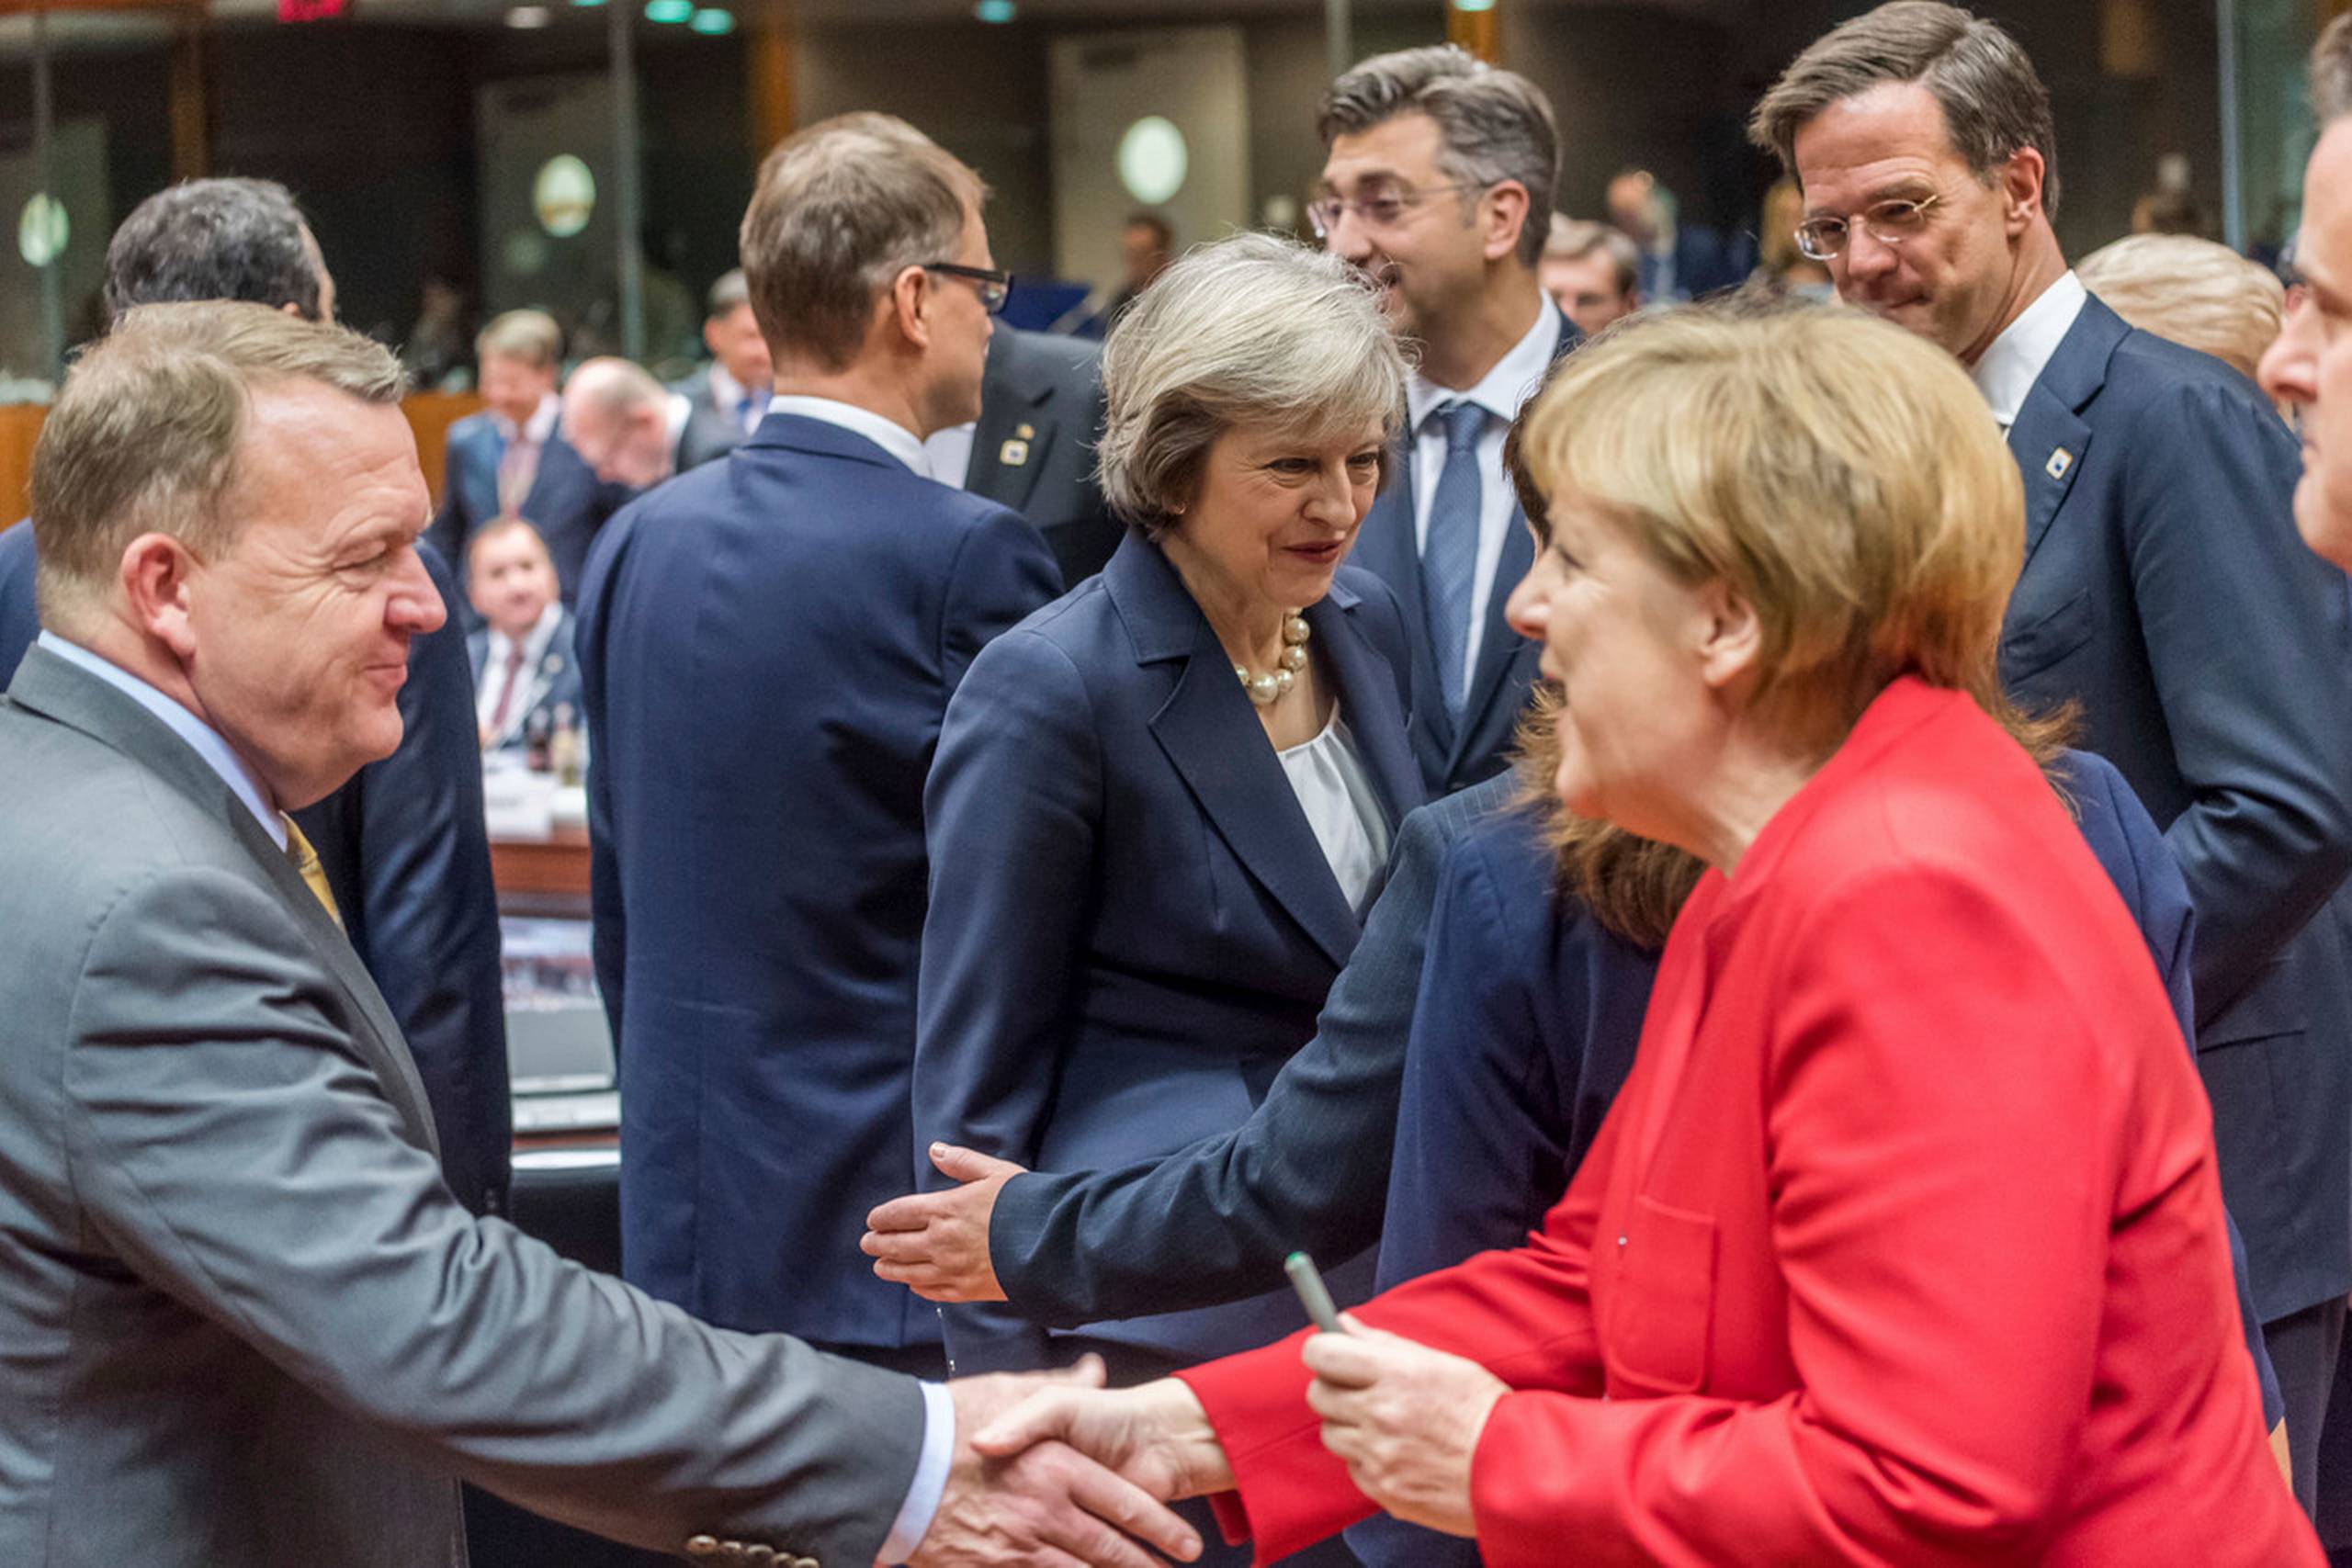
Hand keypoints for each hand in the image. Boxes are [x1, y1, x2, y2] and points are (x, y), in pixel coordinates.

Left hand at [863, 1143, 1023, 1302]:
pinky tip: (913, 1284)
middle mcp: (941, 1241)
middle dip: (878, 1244)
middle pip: (897, 1245)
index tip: (872, 1220)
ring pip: (908, 1272)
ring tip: (879, 1267)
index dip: (882, 1217)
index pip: (900, 1213)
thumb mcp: (995, 1172)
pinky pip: (932, 1291)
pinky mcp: (966, 1290)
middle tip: (867, 1244)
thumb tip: (935, 1150)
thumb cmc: (1024, 1205)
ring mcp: (951, 1269)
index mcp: (945, 1209)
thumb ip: (962, 1162)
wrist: (1050, 1246)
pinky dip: (918, 1287)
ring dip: (890, 1269)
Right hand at [908, 1357, 1202, 1567]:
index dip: (1160, 1528)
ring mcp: (1017, 1547)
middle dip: (1147, 1567)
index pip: (1123, 1505)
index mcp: (1056, 1467)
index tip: (1186, 1544)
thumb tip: (1094, 1370)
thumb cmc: (949, 1423)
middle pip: (1109, 1550)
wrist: (890, 1465)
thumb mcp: (1006, 1390)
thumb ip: (1058, 1388)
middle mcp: (1044, 1512)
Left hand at [1300, 1315, 1507, 1538]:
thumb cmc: (1484, 1412)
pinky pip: (1353, 1468)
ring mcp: (1379, 1455)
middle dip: (1333, 1388)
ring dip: (1348, 1427)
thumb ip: (1385, 1343)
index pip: (1322, 1354)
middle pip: (1319, 1395)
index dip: (1322, 1351)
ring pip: (1331, 1434)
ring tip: (1386, 1426)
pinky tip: (1399, 1454)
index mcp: (1395, 1374)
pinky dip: (1367, 1461)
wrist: (1515, 1472)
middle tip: (1359, 1390)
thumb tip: (1344, 1324)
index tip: (1329, 1354)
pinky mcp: (1383, 1490)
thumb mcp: (1441, 1363)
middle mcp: (1381, 1414)